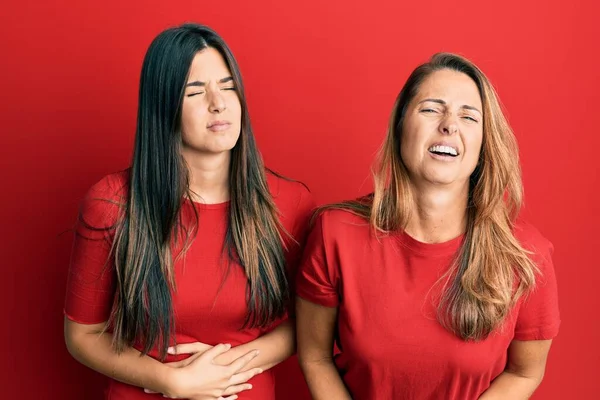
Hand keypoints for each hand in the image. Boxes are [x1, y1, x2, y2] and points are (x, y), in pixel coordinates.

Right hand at [147, 343, 261, 398]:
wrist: (180, 383)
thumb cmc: (192, 367)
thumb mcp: (206, 353)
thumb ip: (219, 349)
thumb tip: (228, 345)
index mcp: (225, 371)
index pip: (241, 362)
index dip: (249, 356)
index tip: (257, 352)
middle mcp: (224, 382)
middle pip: (242, 377)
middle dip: (252, 372)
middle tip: (261, 368)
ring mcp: (219, 392)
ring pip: (235, 389)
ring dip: (243, 386)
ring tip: (251, 385)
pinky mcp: (211, 398)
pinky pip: (224, 399)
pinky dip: (231, 398)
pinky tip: (235, 397)